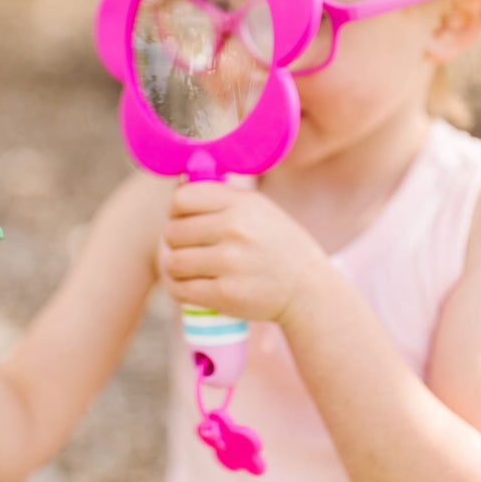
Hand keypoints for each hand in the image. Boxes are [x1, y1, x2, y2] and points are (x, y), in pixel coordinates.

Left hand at [160, 181, 330, 324]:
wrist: (308, 289)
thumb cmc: (277, 245)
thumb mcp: (257, 208)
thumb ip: (220, 197)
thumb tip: (177, 187)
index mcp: (241, 202)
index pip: (181, 199)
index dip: (176, 211)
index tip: (185, 220)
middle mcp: (235, 228)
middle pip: (172, 232)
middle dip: (174, 242)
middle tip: (189, 248)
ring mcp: (230, 262)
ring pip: (172, 262)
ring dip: (174, 267)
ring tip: (187, 268)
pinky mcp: (225, 294)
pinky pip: (180, 289)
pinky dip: (178, 288)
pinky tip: (190, 285)